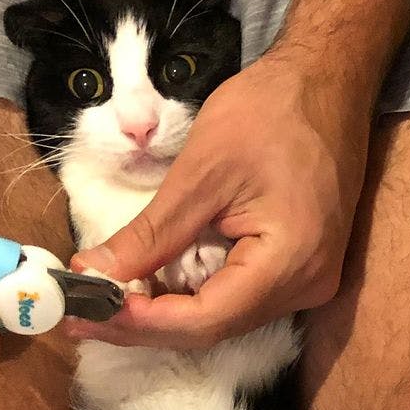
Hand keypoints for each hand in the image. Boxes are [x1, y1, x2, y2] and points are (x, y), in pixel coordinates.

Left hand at [67, 52, 370, 348]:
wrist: (326, 82)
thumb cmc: (268, 112)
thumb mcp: (201, 172)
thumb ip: (152, 233)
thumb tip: (96, 272)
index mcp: (289, 262)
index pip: (206, 319)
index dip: (142, 322)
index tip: (88, 309)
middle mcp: (305, 286)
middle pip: (212, 327)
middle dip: (143, 324)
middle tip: (84, 315)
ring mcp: (305, 280)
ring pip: (221, 317)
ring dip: (162, 314)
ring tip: (106, 303)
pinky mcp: (295, 267)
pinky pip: (235, 297)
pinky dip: (188, 296)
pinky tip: (150, 288)